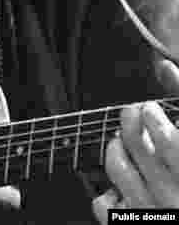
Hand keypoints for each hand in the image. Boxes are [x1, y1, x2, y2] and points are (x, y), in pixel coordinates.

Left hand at [92, 63, 178, 223]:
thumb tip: (164, 65)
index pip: (169, 140)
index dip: (153, 118)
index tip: (151, 110)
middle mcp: (173, 194)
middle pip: (136, 146)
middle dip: (130, 122)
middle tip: (134, 114)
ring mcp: (151, 211)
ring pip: (116, 168)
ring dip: (116, 147)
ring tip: (124, 141)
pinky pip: (105, 205)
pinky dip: (108, 191)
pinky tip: (122, 185)